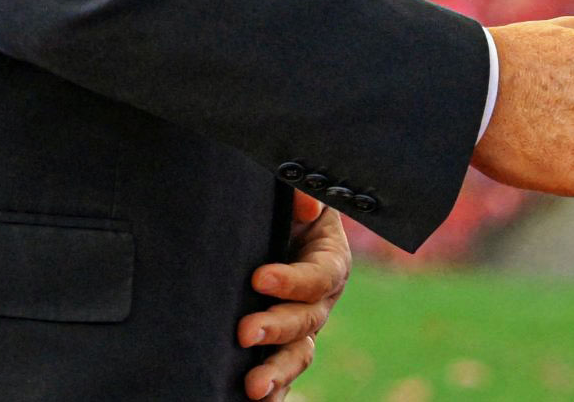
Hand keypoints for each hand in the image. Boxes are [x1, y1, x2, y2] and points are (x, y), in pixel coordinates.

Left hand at [237, 190, 347, 400]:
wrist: (266, 230)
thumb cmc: (282, 210)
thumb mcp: (293, 193)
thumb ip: (301, 193)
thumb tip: (306, 206)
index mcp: (329, 261)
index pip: (319, 276)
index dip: (293, 280)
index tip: (259, 278)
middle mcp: (320, 300)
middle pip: (308, 321)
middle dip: (277, 328)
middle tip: (244, 332)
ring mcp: (302, 329)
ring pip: (298, 355)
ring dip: (277, 372)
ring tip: (253, 387)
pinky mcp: (280, 348)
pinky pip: (283, 375)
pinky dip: (274, 391)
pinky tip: (253, 400)